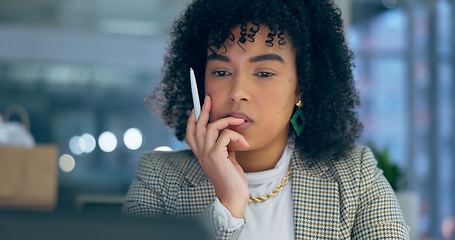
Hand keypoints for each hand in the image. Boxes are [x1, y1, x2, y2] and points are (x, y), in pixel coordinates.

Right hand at [186, 95, 249, 217]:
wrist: (233, 196)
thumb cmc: (231, 179)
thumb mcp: (226, 158)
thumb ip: (223, 146)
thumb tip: (228, 133)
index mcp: (201, 153)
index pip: (190, 132)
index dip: (192, 118)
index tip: (198, 106)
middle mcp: (201, 152)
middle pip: (198, 125)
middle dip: (204, 109)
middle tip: (209, 98)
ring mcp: (207, 153)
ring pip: (213, 126)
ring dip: (228, 121)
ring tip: (240, 122)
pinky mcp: (216, 155)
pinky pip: (225, 135)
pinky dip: (237, 136)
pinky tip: (245, 144)